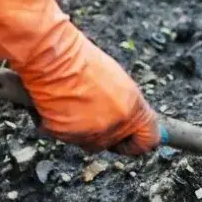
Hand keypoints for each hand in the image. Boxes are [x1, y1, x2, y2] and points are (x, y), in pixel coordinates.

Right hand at [0, 0, 159, 154]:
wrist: (53, 57)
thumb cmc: (81, 60)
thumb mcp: (116, 81)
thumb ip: (124, 104)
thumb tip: (126, 117)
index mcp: (133, 108)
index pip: (148, 139)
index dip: (138, 142)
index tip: (130, 141)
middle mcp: (116, 123)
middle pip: (114, 144)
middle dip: (104, 134)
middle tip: (91, 116)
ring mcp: (92, 132)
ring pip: (89, 143)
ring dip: (81, 130)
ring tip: (72, 104)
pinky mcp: (67, 134)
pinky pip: (65, 137)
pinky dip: (58, 125)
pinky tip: (56, 106)